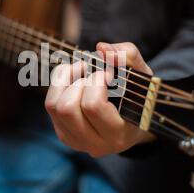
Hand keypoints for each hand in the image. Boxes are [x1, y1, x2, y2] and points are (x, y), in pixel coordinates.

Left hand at [45, 42, 156, 157]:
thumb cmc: (140, 97)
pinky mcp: (64, 134)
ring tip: (82, 70)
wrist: (135, 122)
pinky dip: (59, 83)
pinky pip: (50, 105)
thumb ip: (128, 57)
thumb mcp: (143, 76)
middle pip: (67, 108)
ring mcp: (76, 141)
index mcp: (117, 135)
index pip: (92, 105)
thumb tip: (101, 48)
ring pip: (54, 106)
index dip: (97, 80)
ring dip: (66, 80)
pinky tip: (76, 78)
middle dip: (79, 82)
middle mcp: (94, 144)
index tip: (108, 73)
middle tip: (94, 72)